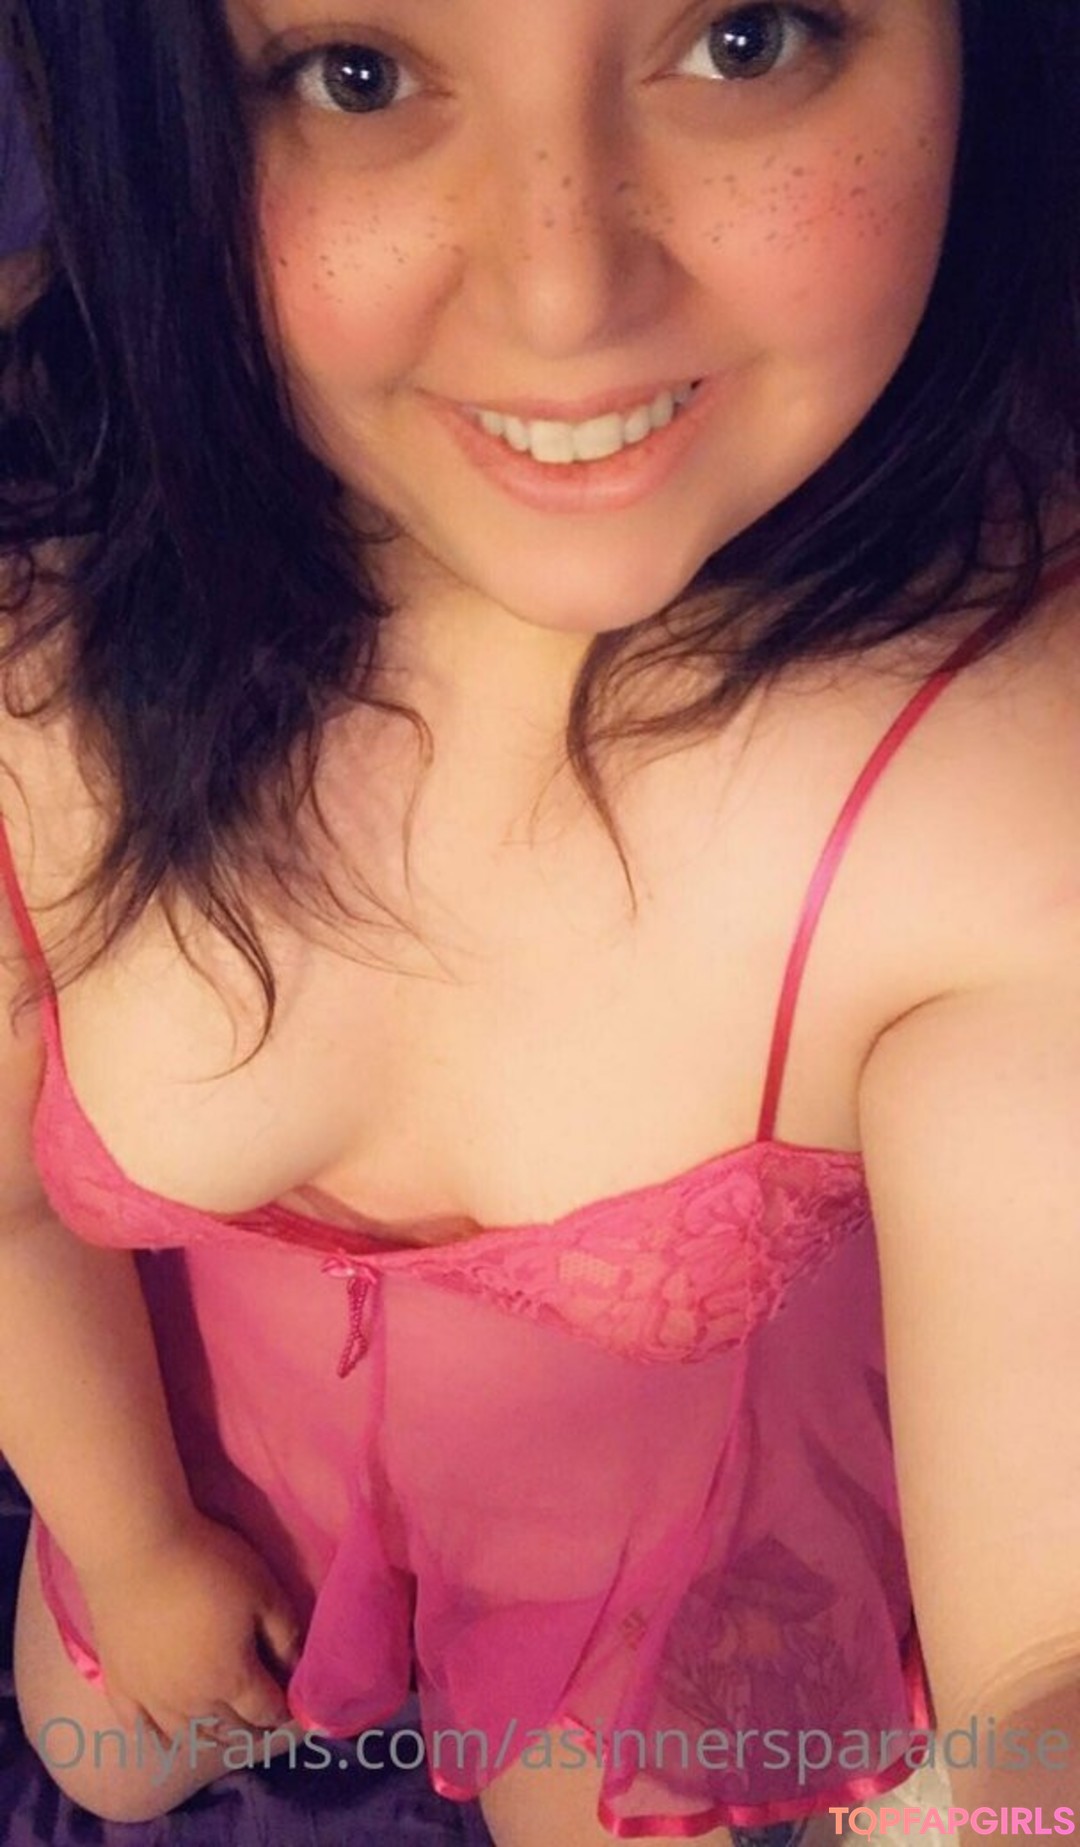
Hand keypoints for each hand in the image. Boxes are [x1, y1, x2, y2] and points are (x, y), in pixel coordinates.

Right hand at [76, 1510, 305, 1745]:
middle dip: (254, 1728)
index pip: (268, 1711)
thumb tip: (297, 1669)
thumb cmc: (206, 1564)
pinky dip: (159, 1738)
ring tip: (226, 1730)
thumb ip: (286, 1634)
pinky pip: (140, 1729)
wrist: (134, 1550)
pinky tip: (167, 1736)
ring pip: (189, 1736)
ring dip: (213, 1737)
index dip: (285, 1711)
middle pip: (231, 1730)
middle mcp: (193, 1702)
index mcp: (232, 1679)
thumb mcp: (264, 1590)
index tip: (293, 1704)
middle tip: (264, 1719)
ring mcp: (151, 1699)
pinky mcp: (120, 1686)